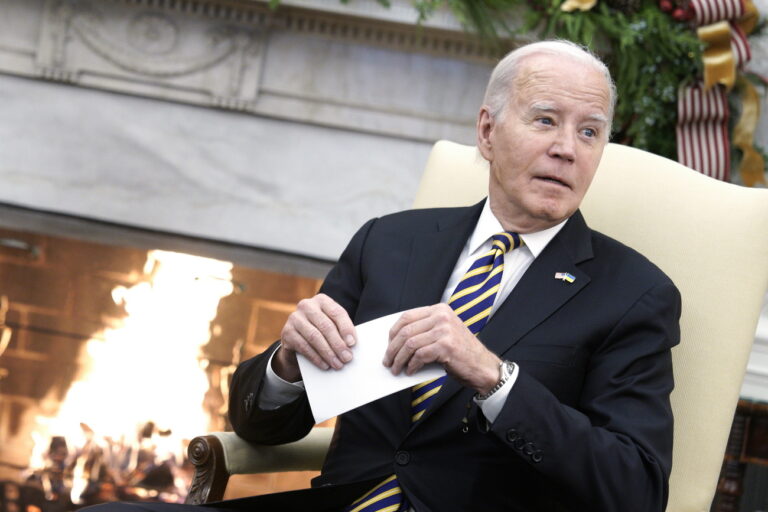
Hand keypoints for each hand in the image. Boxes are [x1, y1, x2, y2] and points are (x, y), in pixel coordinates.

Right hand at [274, 294, 356, 381]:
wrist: (296, 341)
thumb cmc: (321, 332)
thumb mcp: (332, 327)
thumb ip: (340, 331)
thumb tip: (350, 346)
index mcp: (322, 300)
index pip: (337, 313)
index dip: (346, 328)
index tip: (352, 343)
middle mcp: (306, 305)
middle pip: (326, 326)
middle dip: (338, 344)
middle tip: (347, 358)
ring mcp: (295, 318)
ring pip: (315, 337)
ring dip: (328, 353)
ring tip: (337, 364)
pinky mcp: (286, 331)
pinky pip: (303, 346)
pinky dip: (316, 357)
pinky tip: (325, 365)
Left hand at [383, 304, 499, 393]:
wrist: (484, 366)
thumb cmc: (461, 352)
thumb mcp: (444, 333)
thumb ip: (425, 330)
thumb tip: (396, 341)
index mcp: (440, 310)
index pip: (407, 316)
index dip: (394, 331)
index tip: (388, 344)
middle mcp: (442, 316)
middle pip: (406, 330)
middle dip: (392, 348)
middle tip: (387, 361)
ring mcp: (445, 330)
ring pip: (410, 344)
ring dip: (399, 359)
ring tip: (396, 369)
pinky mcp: (446, 346)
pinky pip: (419, 355)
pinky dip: (412, 365)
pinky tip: (410, 371)